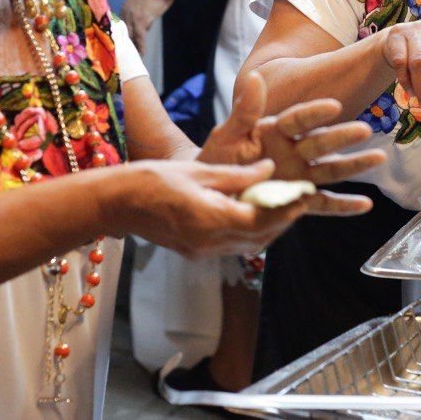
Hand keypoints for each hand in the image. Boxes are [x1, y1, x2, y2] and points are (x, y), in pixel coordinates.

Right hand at [113, 159, 306, 257]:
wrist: (116, 203)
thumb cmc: (152, 180)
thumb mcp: (199, 170)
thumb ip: (238, 175)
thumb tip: (269, 169)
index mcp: (211, 219)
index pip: (262, 219)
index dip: (286, 208)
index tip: (303, 193)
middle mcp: (210, 242)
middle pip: (260, 236)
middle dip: (283, 219)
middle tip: (300, 198)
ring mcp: (202, 251)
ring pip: (249, 245)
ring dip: (269, 228)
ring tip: (284, 205)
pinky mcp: (196, 252)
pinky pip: (233, 246)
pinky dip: (250, 232)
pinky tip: (255, 213)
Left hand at [119, 0, 173, 54]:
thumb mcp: (144, 2)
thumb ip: (141, 14)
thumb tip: (144, 27)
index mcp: (125, 7)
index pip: (120, 25)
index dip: (121, 35)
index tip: (121, 44)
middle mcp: (125, 12)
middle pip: (122, 32)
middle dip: (124, 43)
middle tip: (124, 54)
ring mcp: (132, 17)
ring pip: (130, 37)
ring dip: (132, 48)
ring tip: (133, 58)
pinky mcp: (141, 22)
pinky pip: (140, 38)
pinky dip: (141, 47)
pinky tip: (142, 54)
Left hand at [200, 71, 384, 215]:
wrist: (212, 193)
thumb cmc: (217, 160)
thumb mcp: (226, 136)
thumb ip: (244, 111)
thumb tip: (256, 77)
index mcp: (274, 130)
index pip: (298, 119)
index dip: (314, 113)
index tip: (334, 106)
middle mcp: (293, 150)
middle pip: (320, 143)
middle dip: (342, 137)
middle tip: (365, 130)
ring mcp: (298, 175)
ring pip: (330, 169)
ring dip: (354, 165)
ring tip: (379, 157)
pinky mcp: (299, 198)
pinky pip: (323, 203)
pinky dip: (343, 206)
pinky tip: (365, 205)